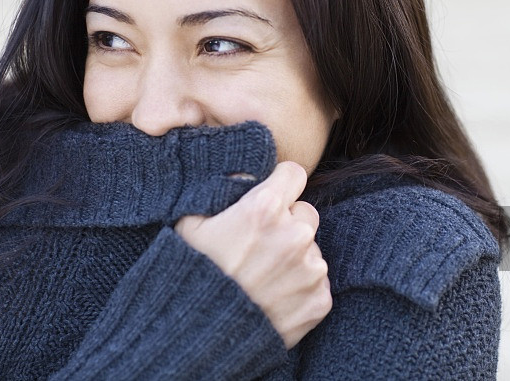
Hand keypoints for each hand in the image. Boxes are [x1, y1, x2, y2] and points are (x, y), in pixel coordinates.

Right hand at [175, 161, 331, 348]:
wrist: (197, 338)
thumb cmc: (190, 275)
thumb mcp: (192, 222)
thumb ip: (223, 191)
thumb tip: (244, 172)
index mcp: (265, 208)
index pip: (294, 173)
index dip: (280, 184)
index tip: (270, 199)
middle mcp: (295, 234)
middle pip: (306, 212)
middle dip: (288, 223)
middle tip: (261, 246)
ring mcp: (311, 268)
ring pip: (311, 250)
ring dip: (295, 258)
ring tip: (263, 277)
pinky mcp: (320, 300)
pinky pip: (317, 283)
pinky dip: (301, 288)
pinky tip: (274, 298)